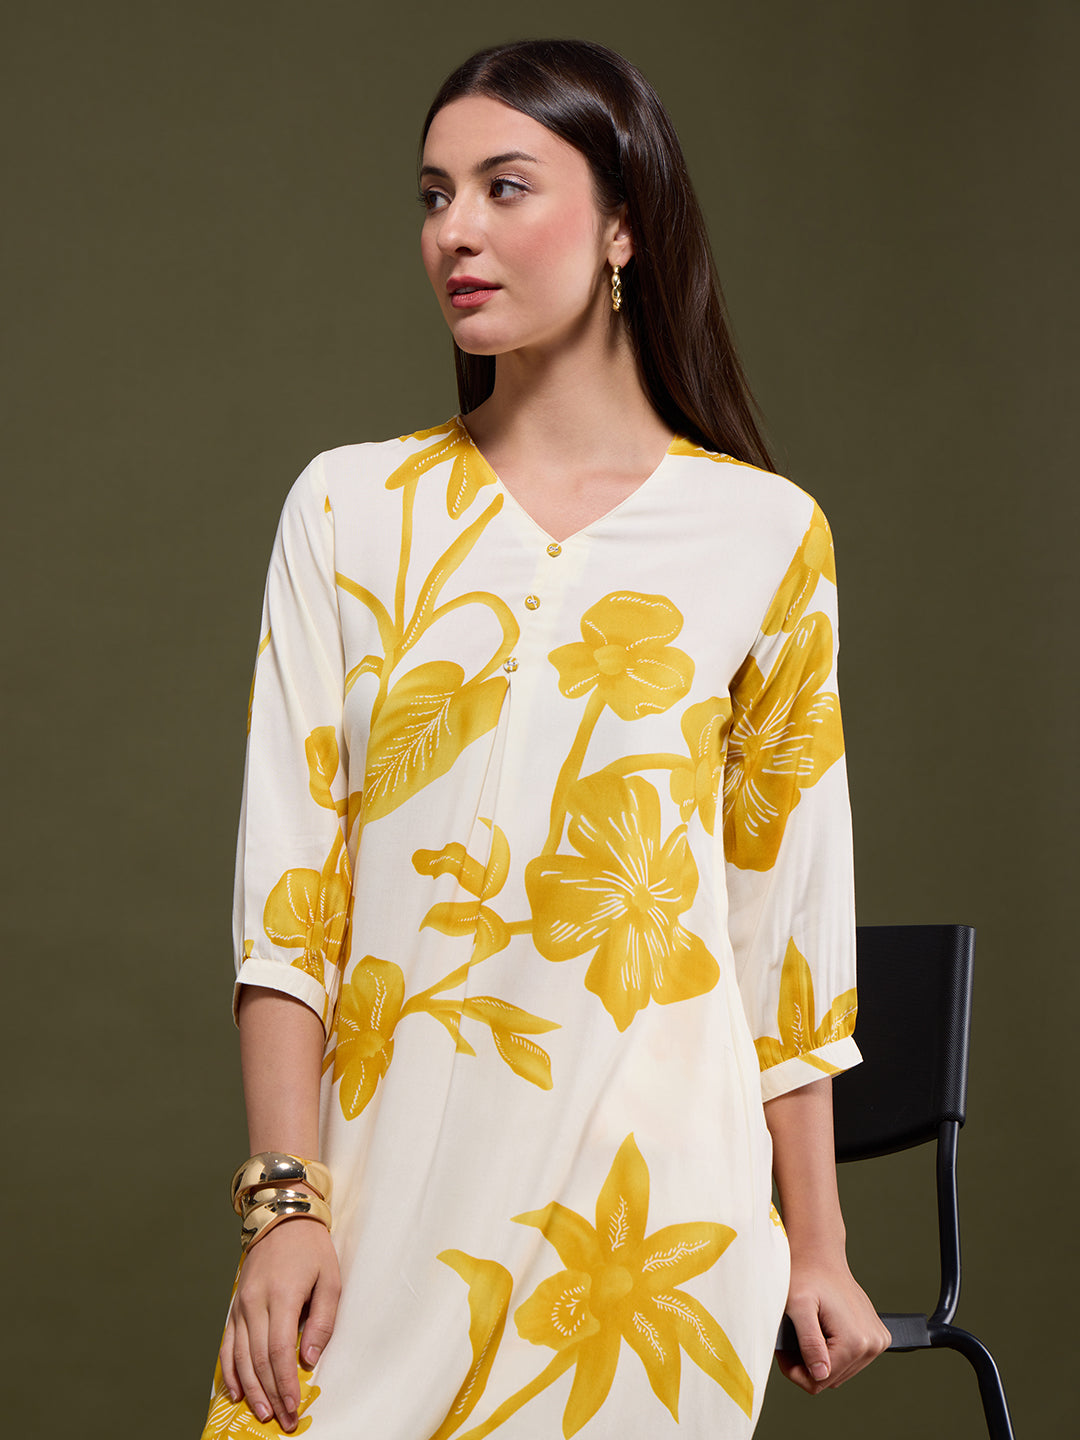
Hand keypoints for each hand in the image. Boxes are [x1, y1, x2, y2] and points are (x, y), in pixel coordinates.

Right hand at [219, 1216, 340, 1432]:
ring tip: (263, 1412)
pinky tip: (236, 1390)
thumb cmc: (312, 1249)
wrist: (282, 1216)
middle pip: (258, 1359)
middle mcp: (255, 1302)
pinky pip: (227, 1343)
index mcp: (282, 1296)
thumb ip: (322, 1320)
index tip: (293, 1407)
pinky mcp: (235, 1304)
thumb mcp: (331, 1279)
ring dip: (250, 1389)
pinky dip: (229, 1370)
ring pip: (239, 1356)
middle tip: (282, 1420)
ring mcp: (241, 1304)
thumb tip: (310, 1359)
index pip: (279, 1351)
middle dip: (271, 1394)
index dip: (285, 1383)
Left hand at [778, 1255, 890, 1394]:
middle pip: (831, 1379)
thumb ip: (809, 1342)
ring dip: (820, 1358)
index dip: (795, 1370)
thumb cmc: (805, 1275)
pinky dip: (834, 1351)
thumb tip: (820, 1375)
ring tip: (805, 1333)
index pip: (819, 1381)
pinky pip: (851, 1359)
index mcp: (855, 1341)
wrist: (820, 1255)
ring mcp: (878, 1341)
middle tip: (791, 1340)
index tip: (782, 1351)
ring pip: (840, 1371)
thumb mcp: (798, 1306)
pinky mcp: (877, 1337)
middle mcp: (873, 1344)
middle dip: (806, 1364)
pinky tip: (823, 1330)